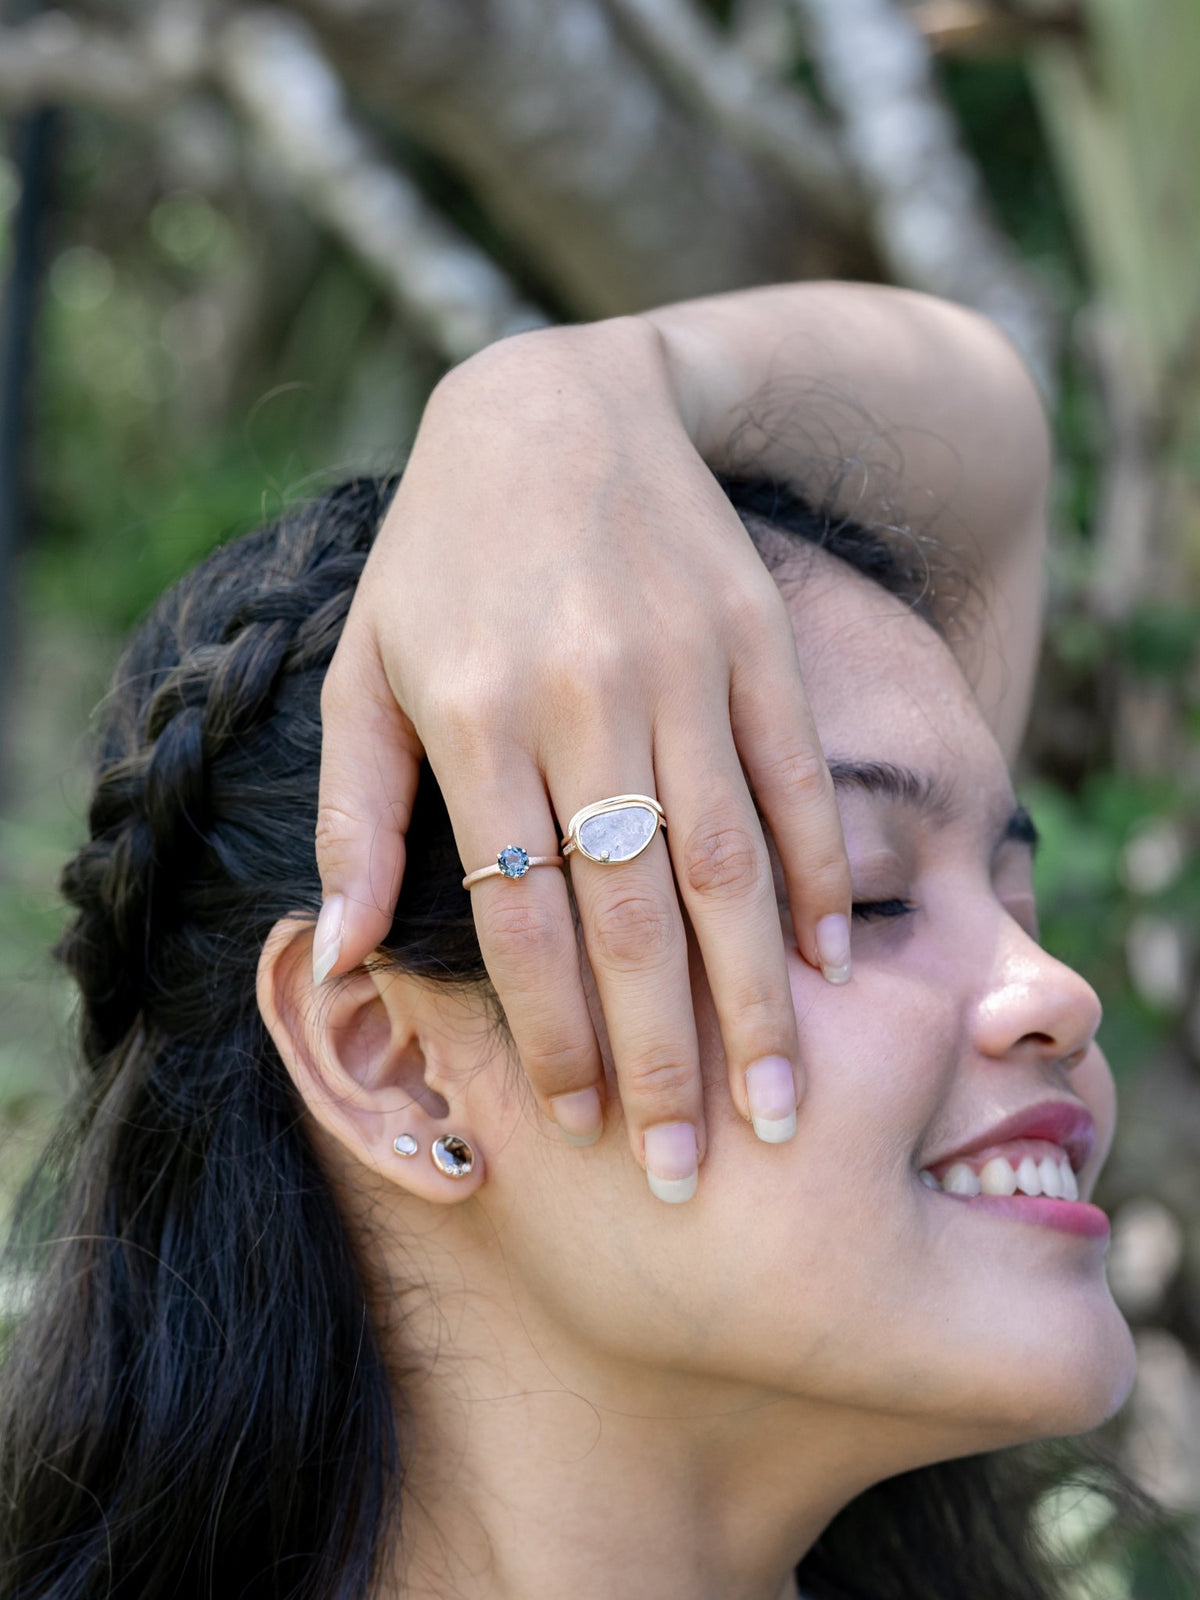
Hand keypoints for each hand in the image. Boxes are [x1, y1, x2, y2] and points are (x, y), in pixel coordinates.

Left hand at [313, 316, 851, 1199]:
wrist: (560, 408)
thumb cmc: (443, 560)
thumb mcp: (364, 669)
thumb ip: (359, 816)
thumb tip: (332, 959)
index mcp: (474, 720)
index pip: (521, 917)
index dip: (556, 1034)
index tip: (585, 1128)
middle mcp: (583, 701)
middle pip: (632, 914)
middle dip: (663, 1056)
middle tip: (699, 1171)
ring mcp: (683, 669)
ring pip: (727, 864)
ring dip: (758, 999)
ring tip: (783, 1105)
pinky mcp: (755, 642)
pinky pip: (795, 779)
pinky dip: (820, 876)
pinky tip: (833, 964)